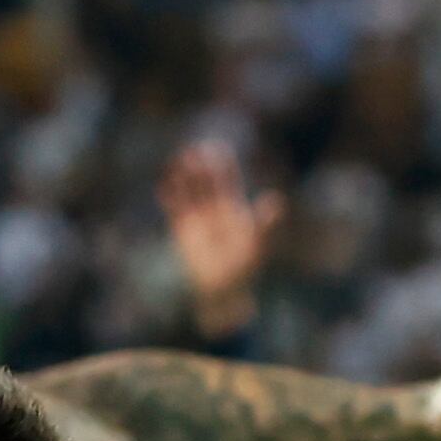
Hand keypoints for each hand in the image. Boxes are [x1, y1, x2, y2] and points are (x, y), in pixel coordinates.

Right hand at [159, 138, 282, 336]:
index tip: (219, 150)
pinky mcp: (183, 231)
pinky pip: (174, 210)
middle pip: (207, 184)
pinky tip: (163, 182)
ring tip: (179, 160)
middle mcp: (215, 212)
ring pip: (189, 193)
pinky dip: (169, 196)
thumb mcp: (258, 244)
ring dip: (184, 177)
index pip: (227, 183)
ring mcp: (198, 220)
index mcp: (234, 211)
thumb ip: (265, 223)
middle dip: (202, 168)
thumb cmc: (245, 270)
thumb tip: (276, 200)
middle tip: (196, 149)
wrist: (223, 291)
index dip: (223, 167)